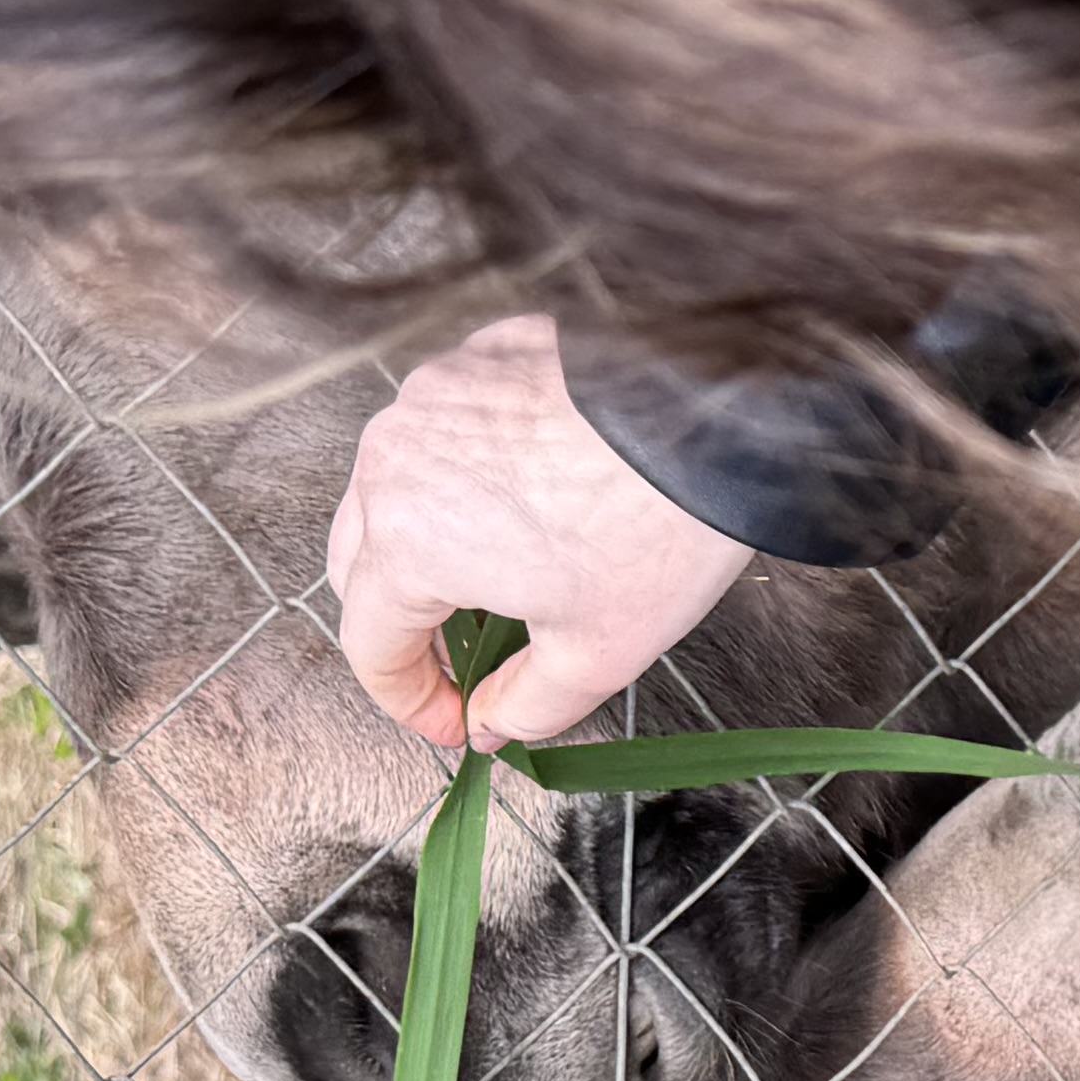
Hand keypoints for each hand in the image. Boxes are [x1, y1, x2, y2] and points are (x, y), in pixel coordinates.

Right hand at [328, 317, 758, 749]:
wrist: (718, 407)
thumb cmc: (658, 522)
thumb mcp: (595, 654)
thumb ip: (524, 707)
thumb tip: (490, 724)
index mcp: (409, 543)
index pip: (370, 645)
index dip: (409, 700)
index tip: (451, 718)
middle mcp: (395, 461)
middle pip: (362, 565)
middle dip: (405, 624)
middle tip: (464, 660)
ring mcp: (430, 397)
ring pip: (391, 489)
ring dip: (424, 542)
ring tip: (495, 577)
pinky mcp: (475, 356)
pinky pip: (440, 427)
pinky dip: (461, 472)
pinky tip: (523, 496)